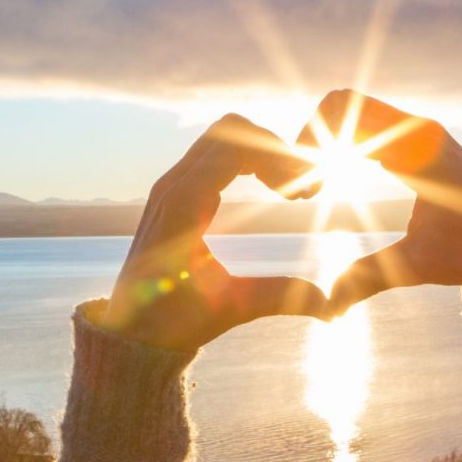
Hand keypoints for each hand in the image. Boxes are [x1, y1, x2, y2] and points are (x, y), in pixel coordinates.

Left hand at [98, 114, 329, 350]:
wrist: (130, 332)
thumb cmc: (172, 321)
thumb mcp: (230, 308)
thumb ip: (280, 297)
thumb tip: (332, 306)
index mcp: (184, 204)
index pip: (237, 145)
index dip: (281, 158)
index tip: (310, 192)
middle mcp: (173, 185)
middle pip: (230, 130)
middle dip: (274, 149)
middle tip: (305, 186)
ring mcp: (171, 187)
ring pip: (222, 138)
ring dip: (262, 153)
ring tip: (292, 191)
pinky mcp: (174, 194)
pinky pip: (213, 155)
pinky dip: (247, 161)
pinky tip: (272, 190)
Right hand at [299, 90, 461, 313]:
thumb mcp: (417, 265)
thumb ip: (367, 278)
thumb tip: (328, 307)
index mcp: (416, 148)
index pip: (346, 108)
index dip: (310, 141)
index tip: (307, 190)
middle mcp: (419, 130)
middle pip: (345, 102)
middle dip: (313, 135)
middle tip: (305, 187)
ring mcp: (421, 132)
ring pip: (357, 110)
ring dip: (329, 138)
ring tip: (317, 185)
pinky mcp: (421, 142)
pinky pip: (372, 124)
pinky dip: (347, 142)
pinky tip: (338, 177)